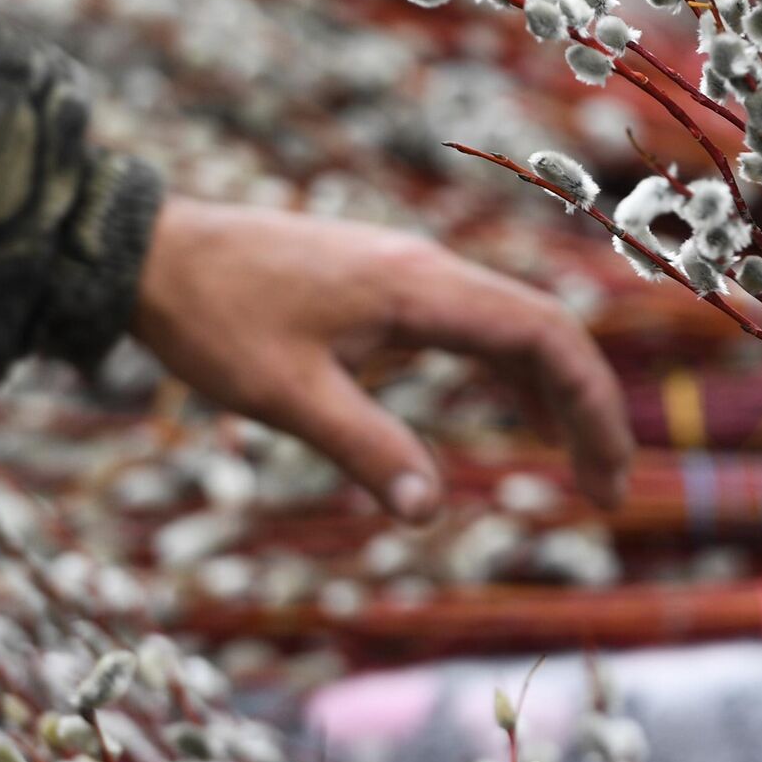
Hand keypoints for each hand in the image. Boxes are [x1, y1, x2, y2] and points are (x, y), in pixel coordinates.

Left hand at [131, 198, 632, 517]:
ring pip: (517, 328)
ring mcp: (415, 273)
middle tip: (608, 489)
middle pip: (547, 332)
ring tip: (580, 467)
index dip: (590, 405)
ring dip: (556, 394)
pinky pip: (479, 327)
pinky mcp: (393, 284)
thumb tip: (429, 513)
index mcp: (422, 289)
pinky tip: (522, 417)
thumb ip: (365, 448)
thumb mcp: (283, 395)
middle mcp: (432, 271)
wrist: (153, 249)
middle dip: (589, 410)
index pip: (544, 337)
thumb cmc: (212, 317)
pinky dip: (514, 375)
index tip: (608, 474)